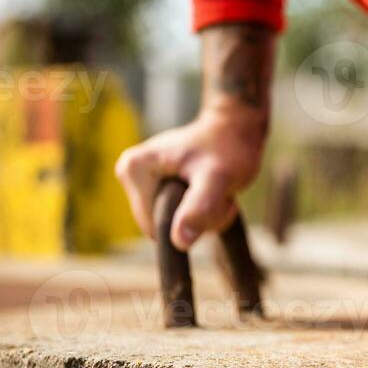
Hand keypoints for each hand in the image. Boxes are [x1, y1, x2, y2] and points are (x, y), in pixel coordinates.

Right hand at [114, 106, 266, 250]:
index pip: (155, 227)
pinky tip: (211, 190)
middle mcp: (129, 172)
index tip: (216, 197)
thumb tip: (179, 241)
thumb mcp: (219, 179)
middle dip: (197, 219)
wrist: (237, 126)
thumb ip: (200, 207)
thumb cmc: (229, 147)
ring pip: (171, 222)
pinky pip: (174, 214)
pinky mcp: (154, 183)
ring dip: (202, 215)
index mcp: (134, 170)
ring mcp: (141, 179)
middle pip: (160, 225)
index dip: (190, 223)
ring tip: (218, 190)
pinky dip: (199, 209)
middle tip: (221, 194)